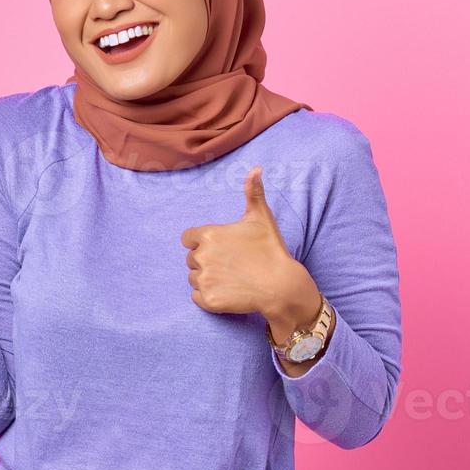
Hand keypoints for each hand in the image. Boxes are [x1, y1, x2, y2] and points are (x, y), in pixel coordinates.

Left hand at [180, 165, 313, 321]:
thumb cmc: (271, 250)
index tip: (221, 248)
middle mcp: (201, 256)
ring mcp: (203, 279)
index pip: (188, 238)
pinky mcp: (208, 300)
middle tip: (232, 264)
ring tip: (232, 278)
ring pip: (194, 278)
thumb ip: (253, 192)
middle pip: (191, 258)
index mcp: (208, 235)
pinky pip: (196, 297)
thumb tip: (256, 169)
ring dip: (207, 278)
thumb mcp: (262, 218)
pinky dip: (208, 296)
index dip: (202, 242)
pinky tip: (228, 291)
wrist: (282, 287)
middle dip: (207, 260)